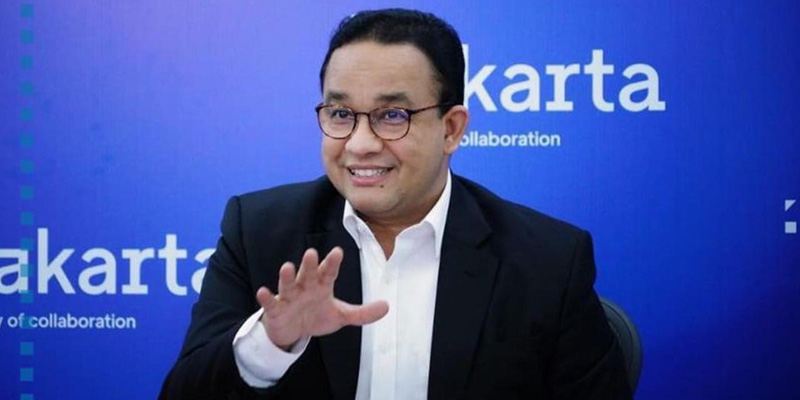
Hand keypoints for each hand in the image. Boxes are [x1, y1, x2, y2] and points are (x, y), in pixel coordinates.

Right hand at [256, 247, 388, 349]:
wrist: (294, 332)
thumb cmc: (316, 316)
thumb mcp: (342, 316)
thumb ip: (363, 313)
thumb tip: (387, 306)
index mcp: (321, 285)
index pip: (329, 272)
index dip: (332, 263)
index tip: (337, 252)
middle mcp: (305, 287)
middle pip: (307, 273)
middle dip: (309, 264)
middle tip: (311, 252)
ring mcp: (289, 297)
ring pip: (287, 284)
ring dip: (287, 277)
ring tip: (286, 267)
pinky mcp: (275, 309)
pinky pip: (270, 302)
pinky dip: (266, 298)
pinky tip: (262, 292)